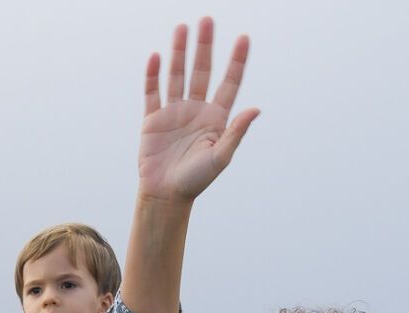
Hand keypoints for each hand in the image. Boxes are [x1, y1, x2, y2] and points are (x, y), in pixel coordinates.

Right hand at [137, 18, 259, 204]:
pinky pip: (153, 93)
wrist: (165, 196)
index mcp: (215, 118)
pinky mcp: (152, 120)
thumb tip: (255, 109)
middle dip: (205, 46)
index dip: (236, 61)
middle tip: (207, 20)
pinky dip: (153, 75)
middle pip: (201, 71)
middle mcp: (195, 110)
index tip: (243, 38)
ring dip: (180, 52)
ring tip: (182, 28)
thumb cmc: (196, 181)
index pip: (228, 83)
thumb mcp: (220, 157)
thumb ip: (236, 132)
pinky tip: (157, 57)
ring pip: (177, 76)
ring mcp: (173, 113)